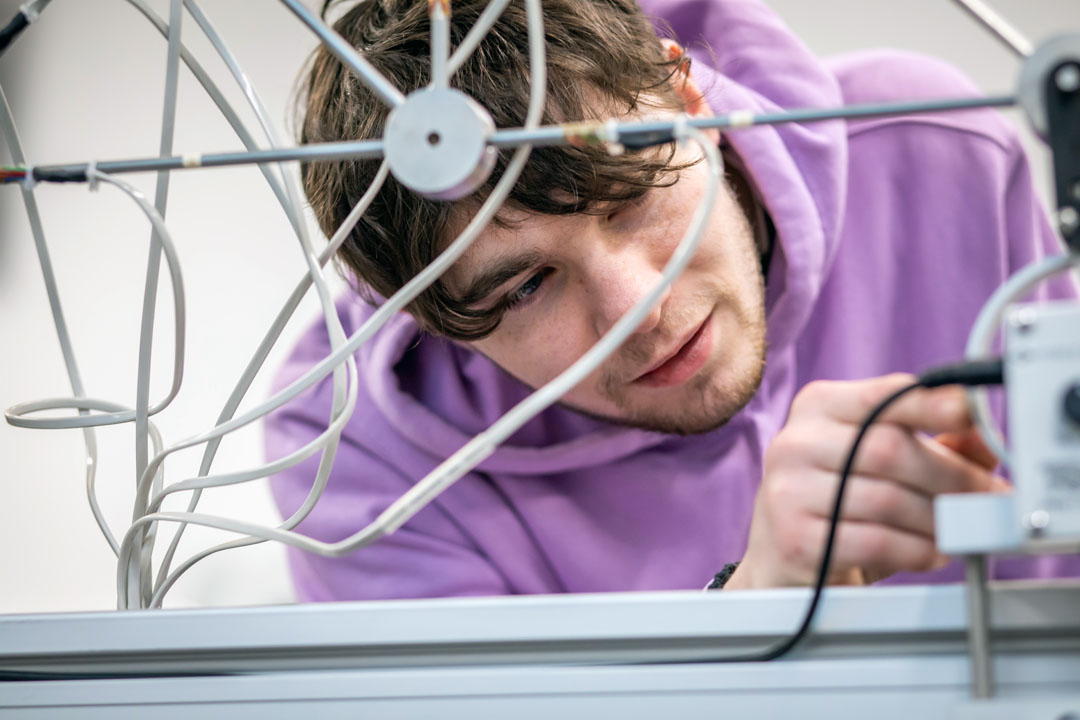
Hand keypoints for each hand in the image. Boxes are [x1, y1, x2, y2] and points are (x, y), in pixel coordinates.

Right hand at [726, 373, 1004, 589]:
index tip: (969, 412)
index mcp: (817, 408)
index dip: (930, 404)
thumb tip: (985, 436)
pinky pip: (875, 541)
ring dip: (938, 520)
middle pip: (890, 449)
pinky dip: (916, 550)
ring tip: (958, 531)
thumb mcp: (878, 464)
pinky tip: (930, 552)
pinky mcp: (795, 538)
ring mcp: (788, 490)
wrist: (784, 562)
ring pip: (888, 499)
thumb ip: (933, 442)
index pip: (881, 396)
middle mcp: (795, 442)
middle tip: (987, 497)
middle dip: (952, 477)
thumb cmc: (838, 505)